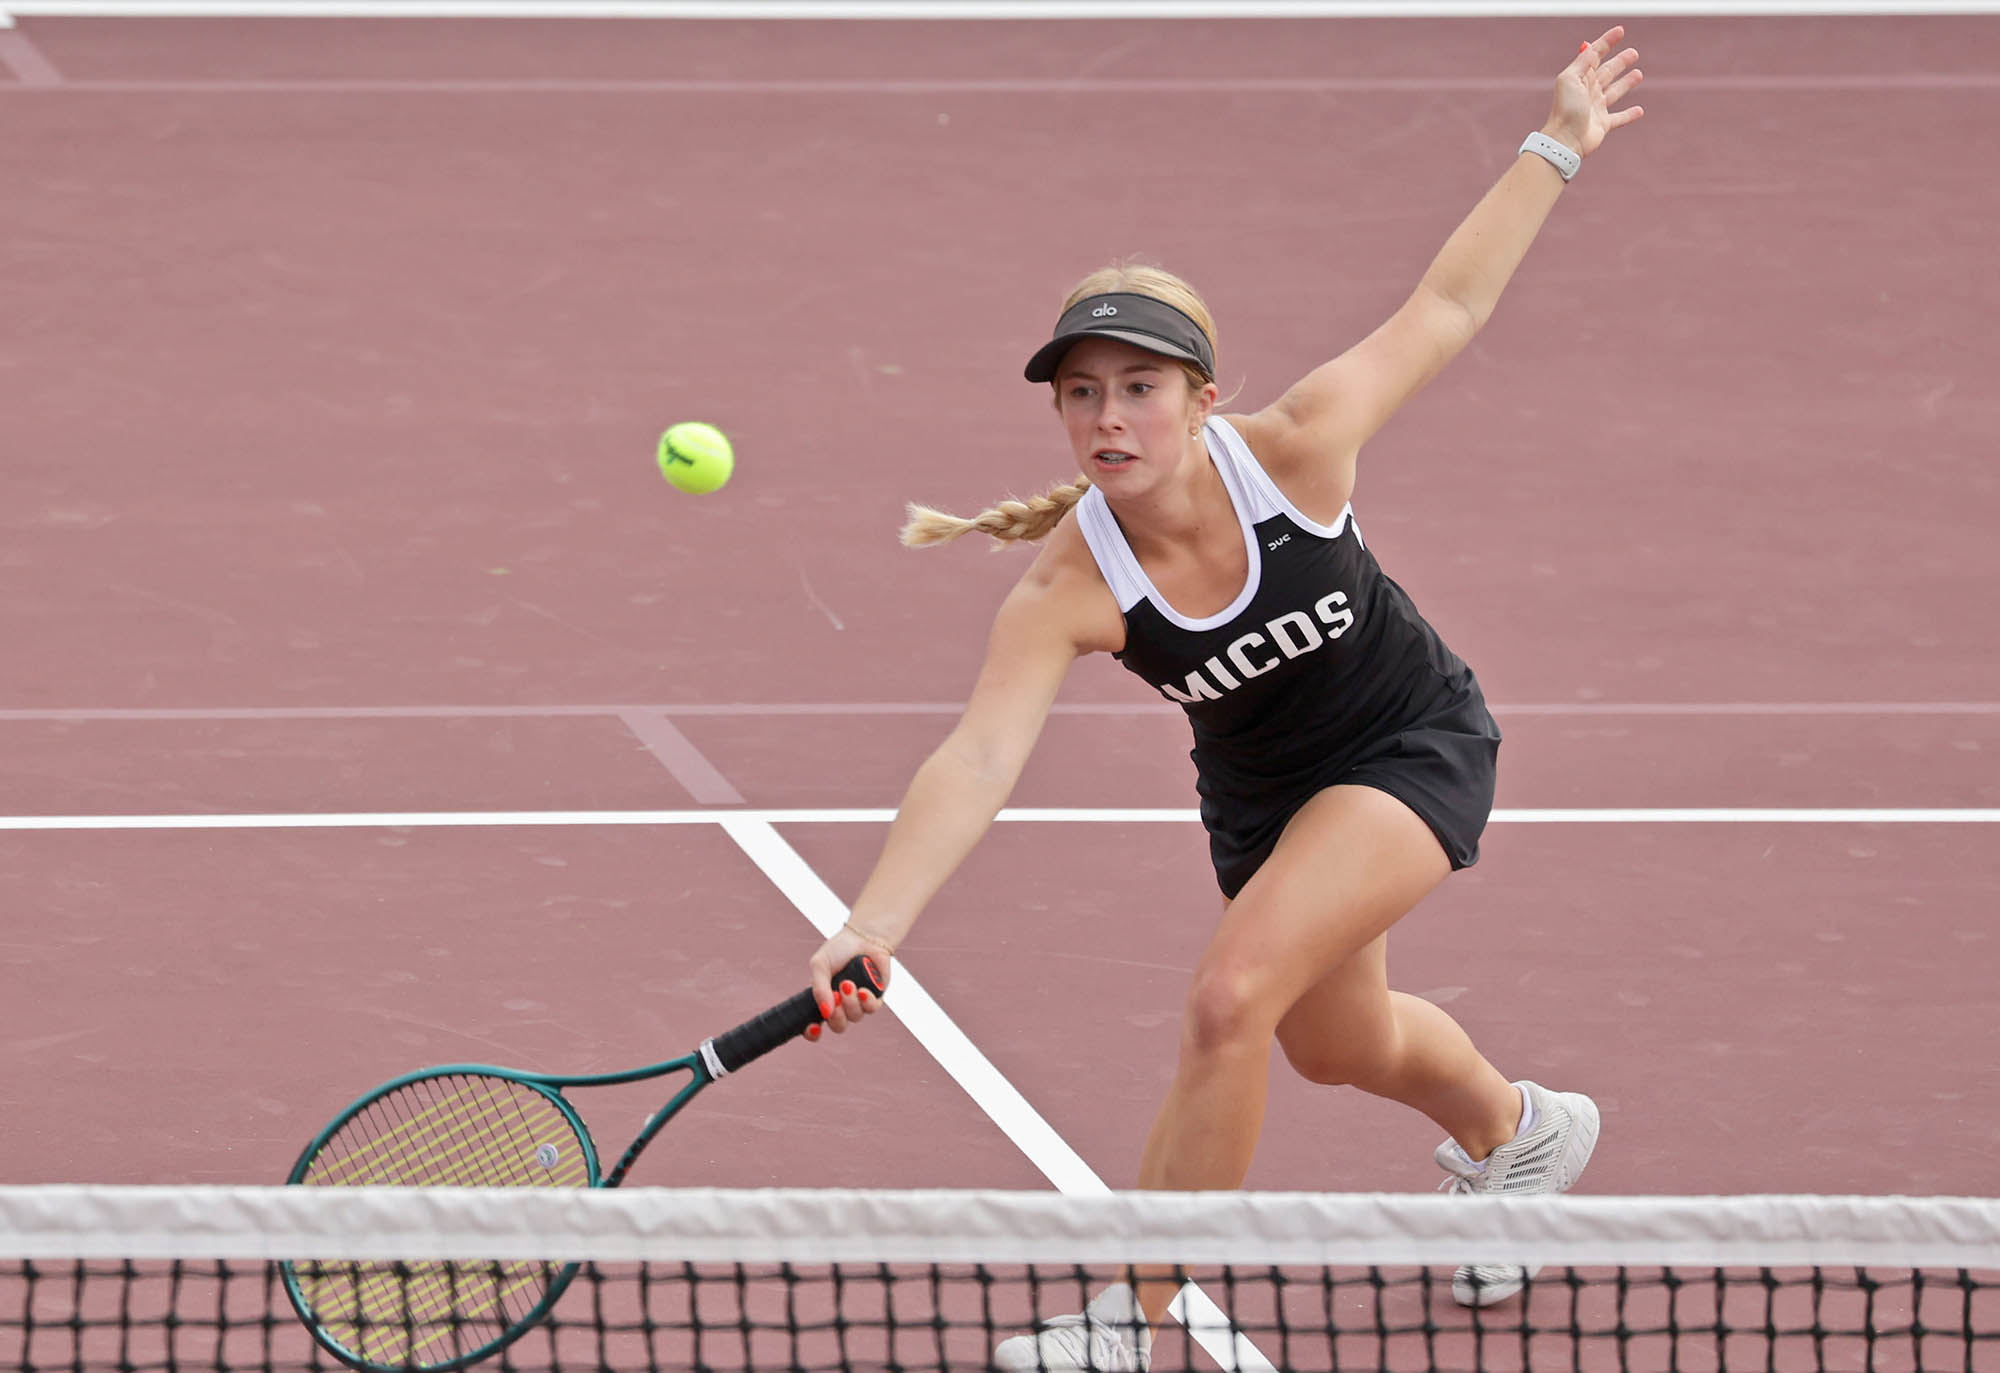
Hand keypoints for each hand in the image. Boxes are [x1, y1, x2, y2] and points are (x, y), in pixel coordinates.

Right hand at [806, 922, 893, 1040]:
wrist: (863, 936)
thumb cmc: (839, 950)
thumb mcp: (820, 965)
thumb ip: (818, 988)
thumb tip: (825, 1011)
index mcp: (824, 999)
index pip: (815, 1024)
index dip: (813, 1032)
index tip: (814, 1028)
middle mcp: (841, 1005)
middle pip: (838, 1026)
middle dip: (836, 1017)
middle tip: (836, 998)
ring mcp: (858, 1002)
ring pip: (855, 1017)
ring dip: (850, 1002)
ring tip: (848, 984)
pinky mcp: (875, 997)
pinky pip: (871, 1009)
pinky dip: (866, 1001)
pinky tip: (863, 990)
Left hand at [1546, 25, 1644, 158]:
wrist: (1565, 139)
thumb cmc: (1566, 108)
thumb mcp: (1571, 78)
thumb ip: (1583, 62)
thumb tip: (1591, 46)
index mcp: (1580, 78)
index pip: (1595, 55)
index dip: (1607, 42)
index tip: (1620, 31)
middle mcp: (1588, 92)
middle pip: (1607, 73)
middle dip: (1620, 62)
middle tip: (1634, 53)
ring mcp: (1596, 108)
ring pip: (1615, 92)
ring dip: (1626, 83)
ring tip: (1638, 74)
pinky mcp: (1603, 125)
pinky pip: (1619, 118)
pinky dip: (1629, 115)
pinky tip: (1640, 110)